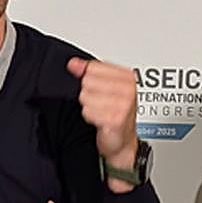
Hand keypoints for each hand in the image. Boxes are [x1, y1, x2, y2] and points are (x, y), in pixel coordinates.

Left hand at [66, 57, 139, 186]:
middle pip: (87, 82)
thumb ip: (88, 72)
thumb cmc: (115, 112)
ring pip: (85, 97)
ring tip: (100, 111)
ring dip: (88, 107)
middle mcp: (128, 89)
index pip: (93, 67)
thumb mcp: (104, 87)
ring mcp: (123, 105)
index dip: (86, 77)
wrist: (121, 139)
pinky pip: (88, 112)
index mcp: (127, 77)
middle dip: (88, 94)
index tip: (92, 85)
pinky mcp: (115, 119)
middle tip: (99, 102)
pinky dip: (90, 117)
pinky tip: (100, 119)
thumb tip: (73, 63)